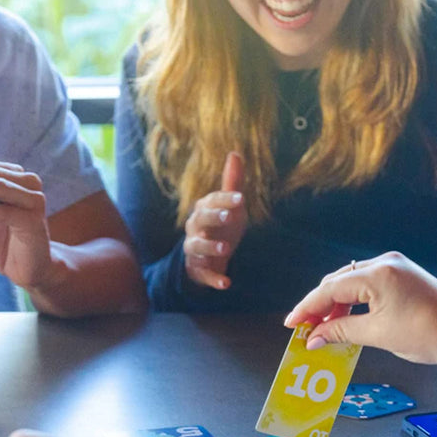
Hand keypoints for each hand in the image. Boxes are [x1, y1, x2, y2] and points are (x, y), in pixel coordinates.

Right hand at [183, 151, 247, 289]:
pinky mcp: (197, 269)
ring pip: (197, 247)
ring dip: (211, 248)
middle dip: (213, 218)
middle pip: (199, 221)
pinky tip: (226, 284)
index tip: (242, 198)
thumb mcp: (228, 206)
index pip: (212, 201)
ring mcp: (194, 249)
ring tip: (227, 250)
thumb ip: (232, 183)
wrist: (207, 256)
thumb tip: (235, 153)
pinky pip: (204, 275)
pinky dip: (214, 279)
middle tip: (229, 218)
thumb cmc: (220, 226)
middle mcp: (194, 228)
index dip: (226, 199)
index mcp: (203, 210)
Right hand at [285, 252, 436, 370]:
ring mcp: (395, 266)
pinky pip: (366, 285)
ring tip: (321, 328)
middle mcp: (384, 262)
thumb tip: (312, 338)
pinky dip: (352, 302)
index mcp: (378, 273)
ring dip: (335, 305)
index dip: (307, 308)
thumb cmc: (428, 335)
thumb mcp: (378, 335)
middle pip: (338, 281)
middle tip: (304, 330)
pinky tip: (344, 319)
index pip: (330, 289)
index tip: (291, 325)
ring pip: (351, 282)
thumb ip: (340, 331)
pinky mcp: (402, 274)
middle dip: (318, 306)